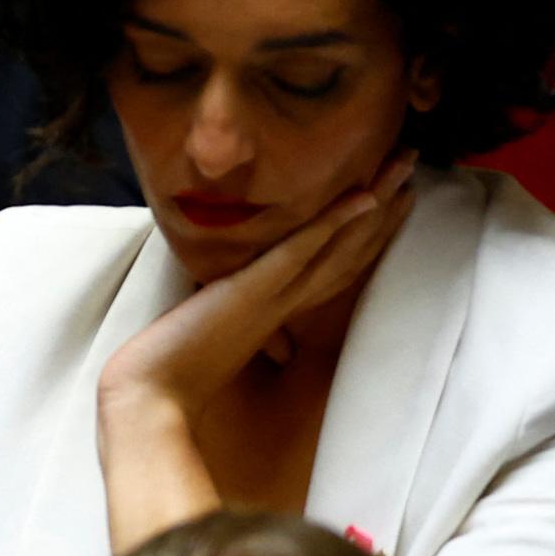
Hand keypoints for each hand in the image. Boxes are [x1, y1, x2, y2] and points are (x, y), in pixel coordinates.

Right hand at [98, 152, 417, 551]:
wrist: (147, 396)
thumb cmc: (169, 379)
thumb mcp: (218, 353)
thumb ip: (248, 336)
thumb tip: (281, 346)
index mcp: (266, 304)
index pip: (329, 260)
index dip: (362, 228)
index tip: (387, 193)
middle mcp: (272, 291)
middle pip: (339, 242)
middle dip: (378, 202)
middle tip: (407, 159)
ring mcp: (263, 289)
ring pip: (333, 241)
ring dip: (370, 205)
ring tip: (401, 170)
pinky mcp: (248, 290)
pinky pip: (301, 250)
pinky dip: (332, 224)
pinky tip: (360, 200)